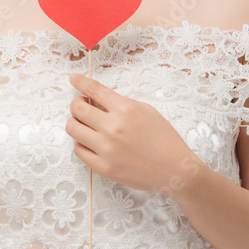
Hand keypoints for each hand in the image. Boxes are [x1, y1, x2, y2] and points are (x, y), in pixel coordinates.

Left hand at [66, 72, 200, 195]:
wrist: (175, 169)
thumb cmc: (164, 139)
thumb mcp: (146, 111)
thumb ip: (121, 103)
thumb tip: (97, 99)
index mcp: (125, 109)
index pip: (94, 90)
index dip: (80, 82)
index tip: (73, 78)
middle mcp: (113, 127)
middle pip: (77, 108)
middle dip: (76, 103)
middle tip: (81, 105)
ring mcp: (106, 149)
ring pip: (73, 129)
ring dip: (75, 122)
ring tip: (84, 124)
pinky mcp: (103, 167)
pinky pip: (79, 150)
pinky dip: (81, 143)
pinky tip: (90, 141)